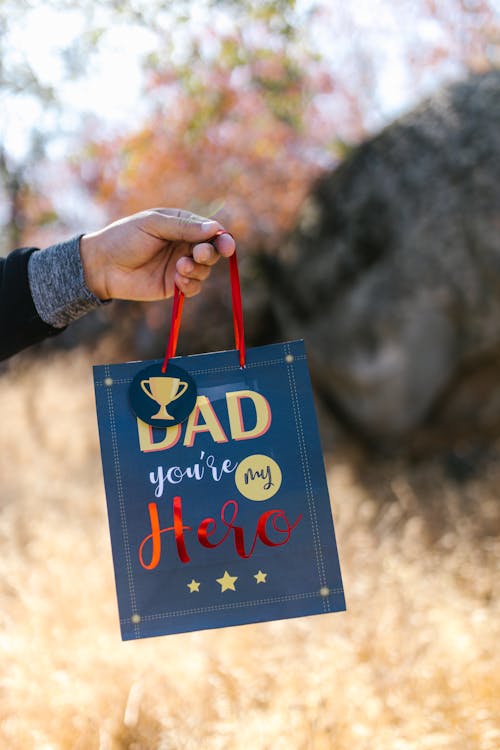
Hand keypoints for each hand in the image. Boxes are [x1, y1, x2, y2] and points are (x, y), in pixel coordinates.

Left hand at [79, 208, 235, 300]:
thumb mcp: (154, 225)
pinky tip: (179, 281)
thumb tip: (216, 228)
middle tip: (199, 255)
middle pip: (212, 251)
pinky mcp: (174, 286)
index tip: (226, 245)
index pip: (210, 231)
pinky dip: (191, 285)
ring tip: (181, 268)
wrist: (103, 265)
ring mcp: (180, 266)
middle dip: (210, 254)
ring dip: (198, 270)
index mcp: (182, 226)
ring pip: (205, 271)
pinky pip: (194, 288)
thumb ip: (184, 227)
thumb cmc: (125, 237)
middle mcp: (184, 246)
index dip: (221, 238)